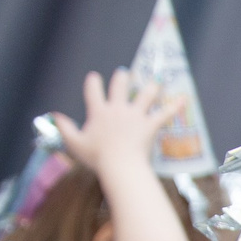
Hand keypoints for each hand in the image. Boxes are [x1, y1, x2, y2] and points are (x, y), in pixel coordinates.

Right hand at [50, 69, 184, 175]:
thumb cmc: (97, 158)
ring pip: (146, 94)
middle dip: (122, 77)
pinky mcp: (150, 125)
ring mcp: (135, 115)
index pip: (93, 90)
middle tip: (125, 73)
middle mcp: (117, 109)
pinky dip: (175, 106)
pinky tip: (185, 98)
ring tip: (157, 80)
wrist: (120, 166)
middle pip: (121, 85)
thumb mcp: (75, 144)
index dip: (94, 82)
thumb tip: (55, 116)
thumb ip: (65, 129)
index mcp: (99, 111)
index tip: (95, 77)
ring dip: (152, 86)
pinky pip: (165, 113)